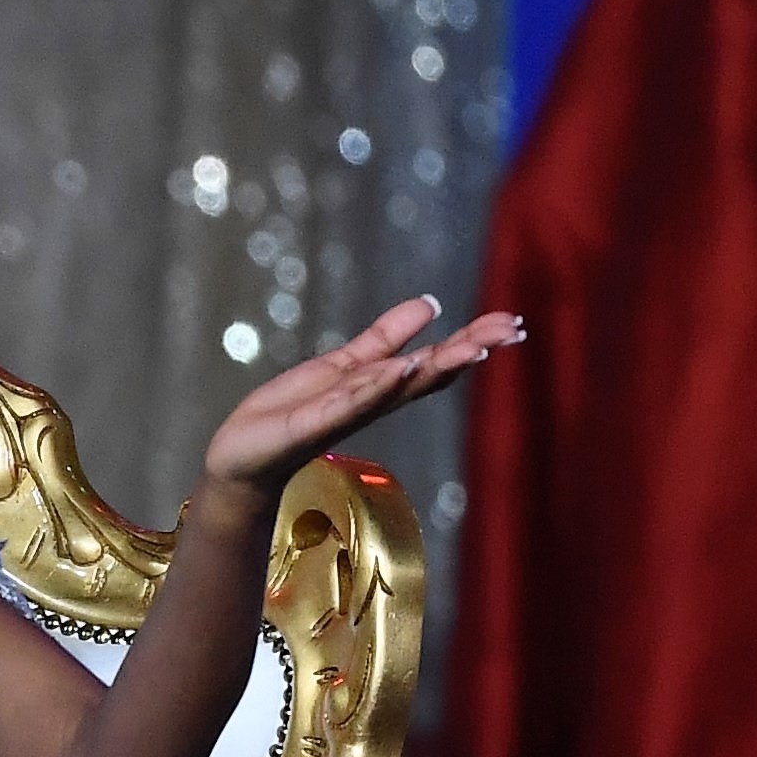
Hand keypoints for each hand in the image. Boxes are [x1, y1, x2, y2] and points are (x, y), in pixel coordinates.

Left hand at [201, 295, 522, 502]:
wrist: (244, 453)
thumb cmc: (293, 411)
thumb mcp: (344, 364)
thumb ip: (385, 337)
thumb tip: (431, 303)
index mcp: (381, 386)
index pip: (435, 361)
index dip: (473, 341)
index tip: (513, 324)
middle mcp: (372, 402)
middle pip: (429, 374)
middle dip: (468, 351)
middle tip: (511, 331)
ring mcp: (345, 413)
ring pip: (398, 388)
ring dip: (434, 368)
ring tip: (471, 347)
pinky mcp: (314, 424)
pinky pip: (351, 403)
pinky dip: (377, 386)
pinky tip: (402, 368)